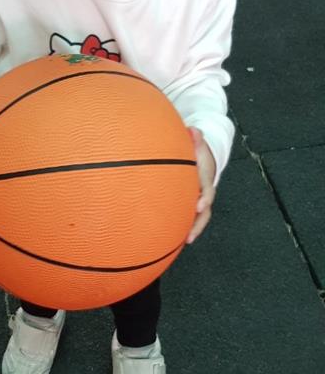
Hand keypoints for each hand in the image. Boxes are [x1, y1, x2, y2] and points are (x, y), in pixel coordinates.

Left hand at [186, 127, 215, 243]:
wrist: (204, 160)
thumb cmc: (196, 153)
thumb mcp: (197, 144)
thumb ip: (196, 139)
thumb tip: (193, 130)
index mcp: (205, 180)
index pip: (207, 190)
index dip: (204, 198)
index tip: (199, 205)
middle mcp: (204, 194)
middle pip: (204, 212)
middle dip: (197, 224)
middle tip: (189, 236)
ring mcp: (198, 201)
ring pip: (197, 219)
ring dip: (190, 230)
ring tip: (181, 243)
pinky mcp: (189, 206)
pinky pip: (186, 217)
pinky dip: (180, 227)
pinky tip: (166, 238)